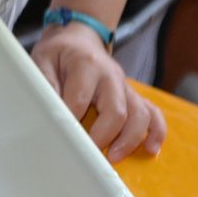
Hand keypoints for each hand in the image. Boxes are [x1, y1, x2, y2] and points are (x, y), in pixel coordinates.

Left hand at [31, 23, 165, 161]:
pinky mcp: (132, 95)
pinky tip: (151, 149)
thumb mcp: (42, 60)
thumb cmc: (59, 52)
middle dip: (104, 137)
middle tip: (89, 156)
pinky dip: (155, 131)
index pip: (80, 99)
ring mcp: (124, 86)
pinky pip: (152, 112)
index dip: (72, 123)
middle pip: (117, 110)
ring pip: (139, 114)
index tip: (62, 141)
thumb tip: (48, 112)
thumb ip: (44, 85)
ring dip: (130, 139)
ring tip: (114, 158)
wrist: (79, 37)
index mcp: (86, 65)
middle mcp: (110, 75)